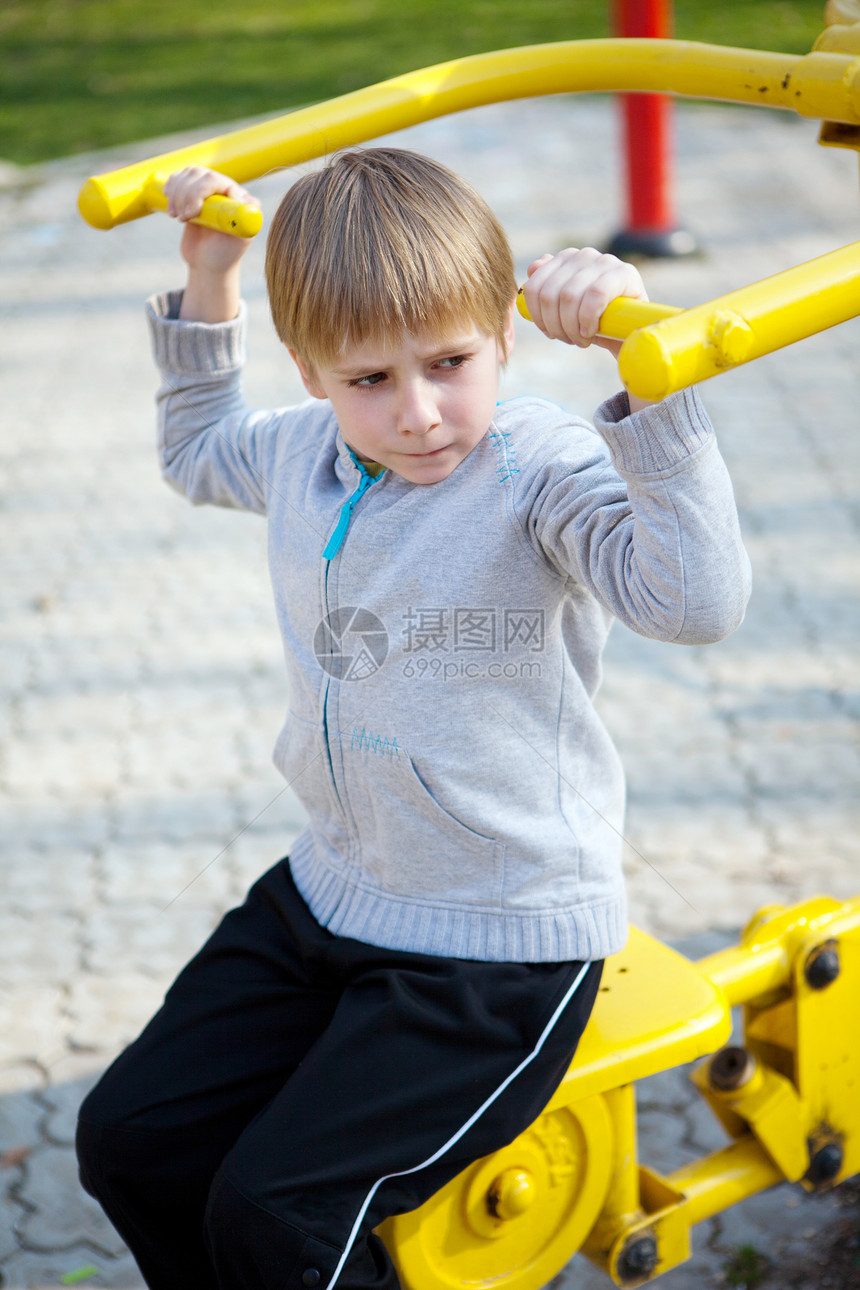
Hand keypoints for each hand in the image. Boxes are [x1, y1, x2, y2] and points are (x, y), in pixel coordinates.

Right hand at [164, 166, 259, 275]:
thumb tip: (238, 193)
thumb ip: (244, 220)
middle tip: (182, 218)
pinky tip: (170, 202)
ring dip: (177, 193)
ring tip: (175, 215)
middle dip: (185, 194)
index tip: (191, 214)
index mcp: (239, 198)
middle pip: (199, 174)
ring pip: (188, 174)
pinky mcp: (193, 192)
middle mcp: (226, 190)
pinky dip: (171, 187)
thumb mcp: (239, 241)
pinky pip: (180, 178)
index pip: (215, 180)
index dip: (198, 192)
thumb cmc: (225, 255)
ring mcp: (209, 190)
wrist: (208, 264)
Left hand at [522, 248, 647, 356]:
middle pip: (549, 294)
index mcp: (565, 260)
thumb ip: (547, 289)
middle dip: (555, 325)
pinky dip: (588, 319)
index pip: (535, 286)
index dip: (537, 316)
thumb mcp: (566, 310)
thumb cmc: (596, 321)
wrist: (630, 333)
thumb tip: (533, 267)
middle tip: (568, 340)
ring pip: (569, 296)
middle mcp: (583, 255)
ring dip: (571, 327)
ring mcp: (604, 261)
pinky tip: (591, 331)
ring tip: (581, 340)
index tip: (550, 332)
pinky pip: (595, 295)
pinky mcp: (625, 272)